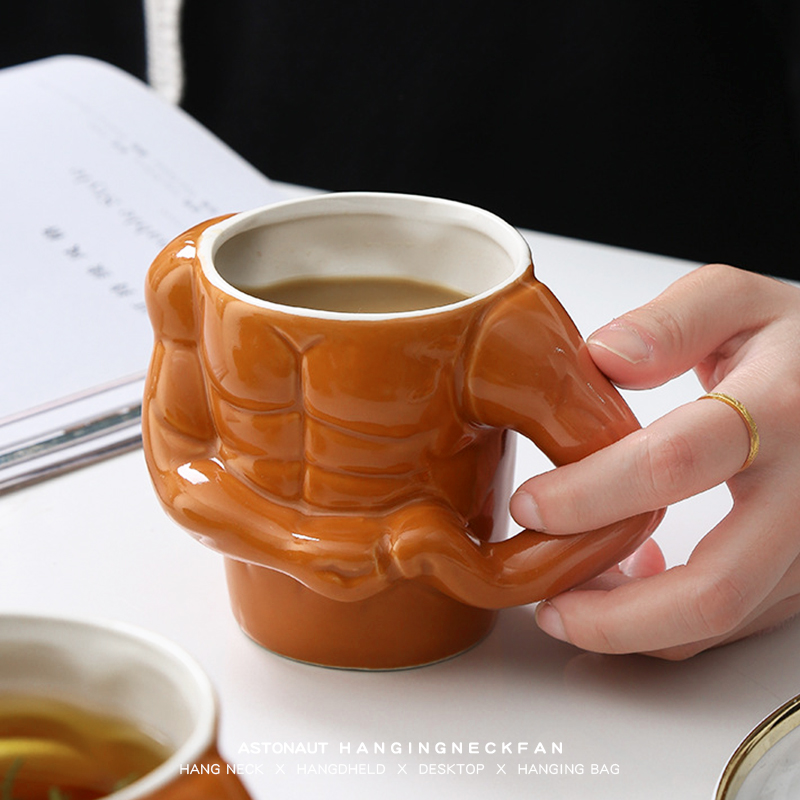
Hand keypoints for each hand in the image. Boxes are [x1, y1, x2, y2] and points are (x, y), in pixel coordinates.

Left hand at [509, 263, 799, 658]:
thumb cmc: (793, 342)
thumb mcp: (738, 301)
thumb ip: (672, 321)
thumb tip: (604, 358)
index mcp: (778, 408)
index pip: (673, 463)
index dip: (591, 495)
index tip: (529, 505)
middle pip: (714, 587)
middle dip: (614, 612)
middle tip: (543, 602)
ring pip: (721, 619)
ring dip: (632, 628)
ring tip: (567, 602)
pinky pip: (734, 620)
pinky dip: (667, 621)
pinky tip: (626, 582)